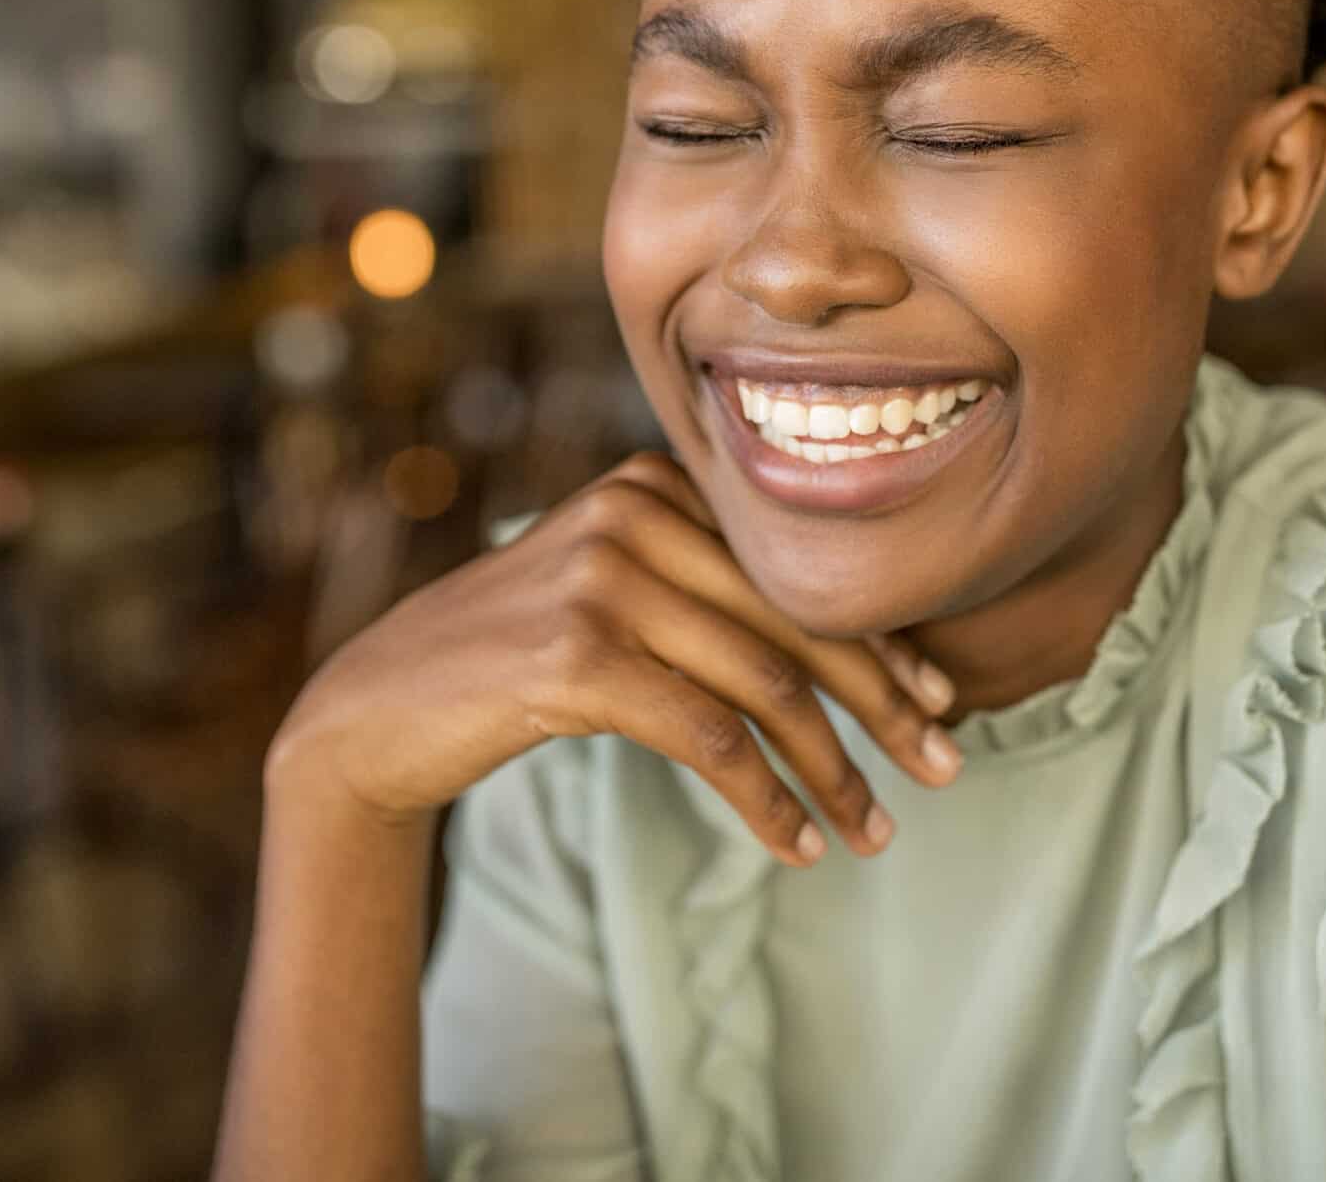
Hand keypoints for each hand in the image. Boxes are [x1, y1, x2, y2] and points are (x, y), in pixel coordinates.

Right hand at [269, 451, 961, 864]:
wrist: (377, 706)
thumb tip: (857, 650)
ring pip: (767, 687)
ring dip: (837, 772)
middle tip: (947, 771)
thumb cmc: (512, 659)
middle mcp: (634, 511)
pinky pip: (714, 739)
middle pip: (800, 620)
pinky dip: (769, 801)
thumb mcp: (609, 588)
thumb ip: (702, 586)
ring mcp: (604, 578)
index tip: (940, 703)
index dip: (882, 640)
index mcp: (654, 482)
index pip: (798, 569)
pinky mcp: (579, 655)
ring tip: (877, 834)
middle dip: (886, 706)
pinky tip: (798, 844)